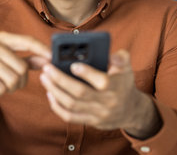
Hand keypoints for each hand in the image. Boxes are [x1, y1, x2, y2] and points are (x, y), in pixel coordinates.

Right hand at [0, 31, 50, 126]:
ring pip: (12, 79)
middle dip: (21, 81)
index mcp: (2, 38)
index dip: (41, 49)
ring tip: (2, 86)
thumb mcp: (6, 59)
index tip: (52, 57)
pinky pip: (1, 88)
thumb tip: (47, 60)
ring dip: (11, 88)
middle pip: (22, 68)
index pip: (27, 41)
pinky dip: (0, 92)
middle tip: (13, 84)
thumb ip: (27, 59)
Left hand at [40, 49, 161, 138]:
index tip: (73, 65)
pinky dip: (56, 106)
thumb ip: (121, 57)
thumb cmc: (123, 83)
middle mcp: (107, 102)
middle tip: (47, 68)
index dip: (87, 73)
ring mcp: (97, 114)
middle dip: (60, 80)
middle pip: (79, 92)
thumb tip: (112, 55)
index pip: (102, 81)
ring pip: (71, 105)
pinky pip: (69, 117)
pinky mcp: (90, 122)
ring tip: (44, 77)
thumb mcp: (126, 68)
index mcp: (116, 87)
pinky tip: (49, 93)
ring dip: (54, 91)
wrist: (131, 111)